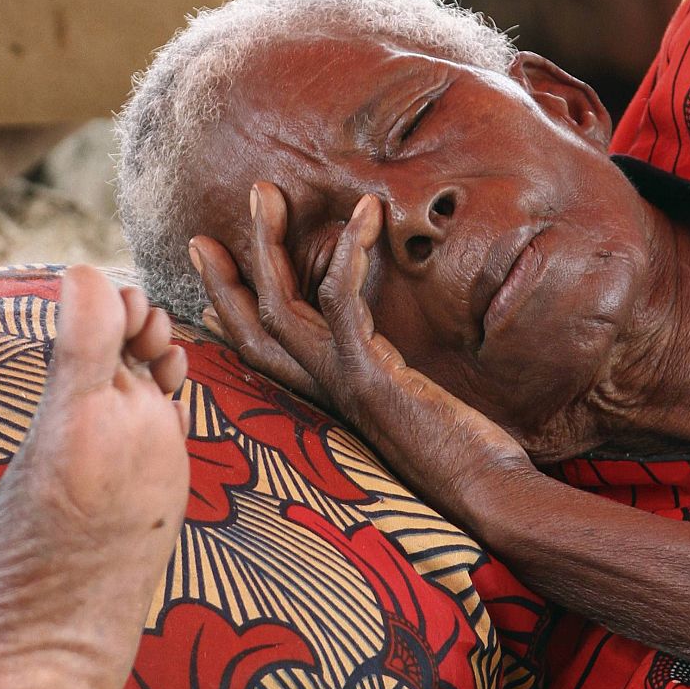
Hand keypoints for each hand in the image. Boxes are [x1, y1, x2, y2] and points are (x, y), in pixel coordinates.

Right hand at [191, 182, 533, 515]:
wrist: (486, 496)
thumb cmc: (466, 456)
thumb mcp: (417, 403)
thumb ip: (395, 374)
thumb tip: (398, 353)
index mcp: (330, 397)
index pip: (263, 354)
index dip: (229, 313)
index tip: (209, 278)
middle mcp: (325, 391)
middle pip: (254, 329)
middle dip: (225, 276)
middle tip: (203, 232)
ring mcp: (343, 383)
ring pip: (281, 307)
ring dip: (268, 245)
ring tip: (266, 193)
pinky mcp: (369, 375)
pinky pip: (341, 301)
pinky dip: (350, 252)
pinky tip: (365, 213)